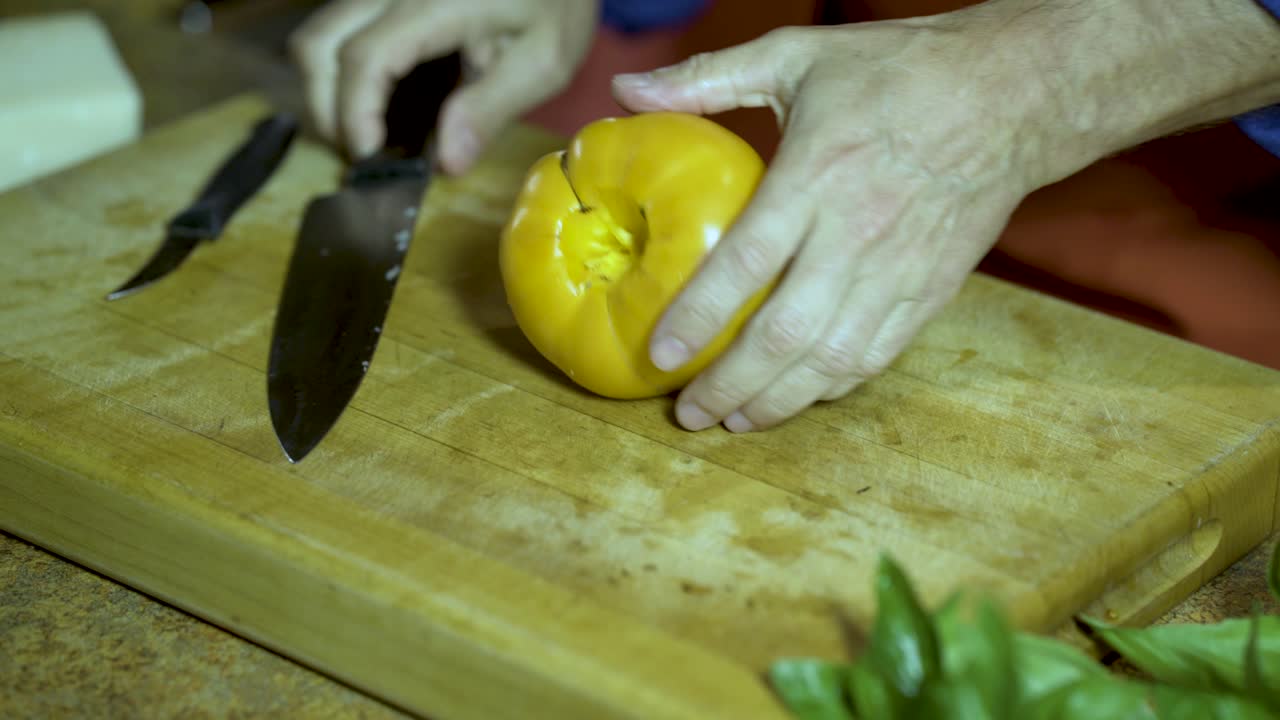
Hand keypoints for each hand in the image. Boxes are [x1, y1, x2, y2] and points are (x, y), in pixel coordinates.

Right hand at [290, 0, 598, 172]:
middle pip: (317, 45)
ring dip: (326, 90)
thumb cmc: (554, 2)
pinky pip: (337, 28)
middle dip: (325, 110)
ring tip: (366, 131)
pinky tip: (375, 101)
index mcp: (434, 3)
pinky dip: (340, 70)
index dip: (355, 116)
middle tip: (364, 155)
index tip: (369, 160)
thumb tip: (447, 163)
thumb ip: (492, 108)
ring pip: (317, 35)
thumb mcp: (545, 60)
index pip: (365, 59)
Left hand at [611, 6, 1054, 432]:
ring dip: (779, 402)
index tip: (661, 354)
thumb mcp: (799, 54)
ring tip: (735, 422)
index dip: (698, 316)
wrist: (1011, 95)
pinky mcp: (930, 291)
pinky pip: (877, 356)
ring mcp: (898, 271)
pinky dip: (834, 387)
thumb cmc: (898, 71)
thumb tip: (626, 91)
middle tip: (689, 414)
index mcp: (816, 177)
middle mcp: (856, 235)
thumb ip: (708, 77)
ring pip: (832, 360)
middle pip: (785, 334)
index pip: (746, 264)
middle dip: (731, 385)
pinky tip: (798, 398)